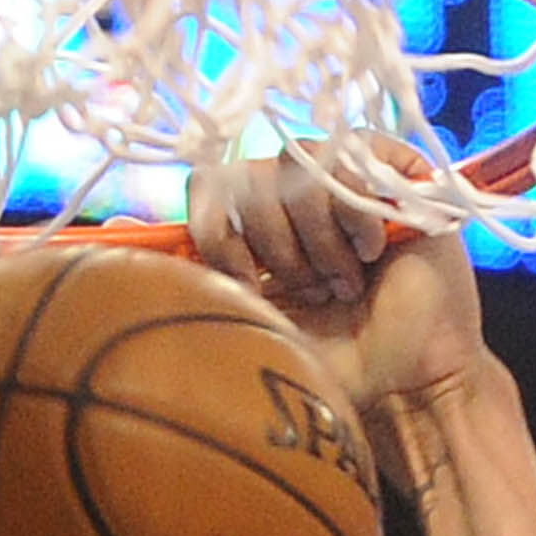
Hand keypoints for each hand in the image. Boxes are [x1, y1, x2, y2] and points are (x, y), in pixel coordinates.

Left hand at [188, 158, 487, 417]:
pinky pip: (350, 155)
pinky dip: (354, 214)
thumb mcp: (258, 332)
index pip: (209, 187)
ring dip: (318, 241)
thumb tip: (126, 231)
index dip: (218, 232)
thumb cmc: (339, 365)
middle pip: (248, 179)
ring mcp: (343, 178)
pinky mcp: (391, 168)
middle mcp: (292, 196)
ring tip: (347, 282)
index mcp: (255, 230)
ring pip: (295, 168)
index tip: (247, 284)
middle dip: (277, 249)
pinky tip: (371, 251)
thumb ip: (203, 286)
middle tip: (315, 292)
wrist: (410, 380)